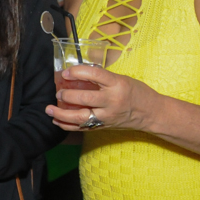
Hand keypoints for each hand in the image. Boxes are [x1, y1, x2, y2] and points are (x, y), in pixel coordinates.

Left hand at [44, 64, 158, 131]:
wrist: (151, 113)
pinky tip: (57, 120)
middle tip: (58, 91)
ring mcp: (107, 116)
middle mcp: (112, 101)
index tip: (66, 72)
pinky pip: (82, 127)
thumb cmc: (136, 92)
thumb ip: (102, 78)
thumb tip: (77, 74)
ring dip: (61, 113)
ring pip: (80, 117)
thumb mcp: (121, 79)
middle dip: (67, 95)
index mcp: (117, 85)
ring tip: (49, 109)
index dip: (78, 72)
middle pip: (85, 98)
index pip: (95, 76)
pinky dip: (67, 125)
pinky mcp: (104, 126)